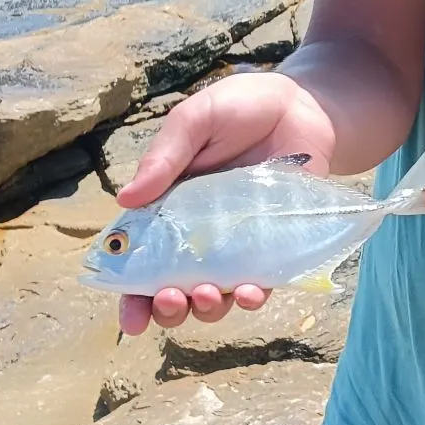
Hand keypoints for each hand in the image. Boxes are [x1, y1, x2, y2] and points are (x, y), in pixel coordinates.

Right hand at [115, 71, 336, 335]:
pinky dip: (251, 296)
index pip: (142, 260)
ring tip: (206, 295)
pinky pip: (259, 282)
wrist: (301, 105)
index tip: (131, 319)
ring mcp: (236, 244)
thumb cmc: (240, 108)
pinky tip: (249, 292)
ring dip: (205, 308)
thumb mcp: (195, 121)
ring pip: (214, 295)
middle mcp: (198, 234)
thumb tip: (123, 200)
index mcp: (168, 208)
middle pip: (174, 289)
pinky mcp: (272, 246)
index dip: (132, 295)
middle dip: (167, 308)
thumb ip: (164, 157)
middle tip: (171, 299)